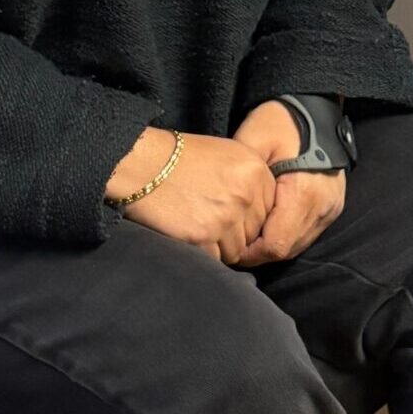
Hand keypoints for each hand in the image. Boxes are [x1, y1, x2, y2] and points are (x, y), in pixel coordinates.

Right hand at [107, 127, 275, 263]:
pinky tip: (190, 234)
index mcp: (256, 171)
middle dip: (236, 233)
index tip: (231, 213)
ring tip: (199, 228)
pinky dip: (203, 253)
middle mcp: (246, 195)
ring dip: (220, 246)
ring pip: (237, 250)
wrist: (144, 164)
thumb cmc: (180, 158)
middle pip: (254, 232)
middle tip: (211, 222)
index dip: (249, 216)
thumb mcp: (227, 154)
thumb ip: (249, 180)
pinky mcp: (204, 236)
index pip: (268, 211)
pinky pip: (215, 259)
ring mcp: (227, 217)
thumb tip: (260, 210)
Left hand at [230, 101, 347, 266]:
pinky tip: (267, 226)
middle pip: (287, 250)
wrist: (316, 108)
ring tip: (248, 237)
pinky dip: (286, 235)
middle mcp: (323, 207)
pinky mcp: (332, 207)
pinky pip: (307, 233)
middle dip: (259, 253)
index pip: (276, 245)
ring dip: (273, 246)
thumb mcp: (254, 140)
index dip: (250, 253)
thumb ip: (241, 179)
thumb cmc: (282, 121)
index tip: (228, 246)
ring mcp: (331, 209)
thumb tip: (224, 214)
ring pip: (298, 245)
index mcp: (304, 194)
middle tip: (233, 245)